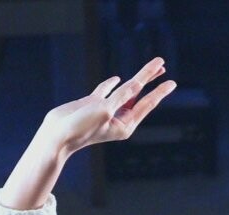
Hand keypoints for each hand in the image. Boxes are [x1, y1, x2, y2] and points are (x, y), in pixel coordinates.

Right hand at [41, 57, 176, 154]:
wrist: (56, 136)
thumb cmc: (80, 128)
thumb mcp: (104, 110)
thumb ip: (121, 96)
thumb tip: (137, 83)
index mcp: (125, 124)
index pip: (146, 103)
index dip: (159, 91)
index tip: (172, 82)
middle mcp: (117, 117)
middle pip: (138, 94)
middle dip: (151, 80)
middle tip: (162, 65)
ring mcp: (105, 109)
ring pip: (124, 90)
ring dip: (137, 79)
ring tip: (150, 69)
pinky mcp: (91, 104)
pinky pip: (105, 91)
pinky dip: (110, 84)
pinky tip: (117, 78)